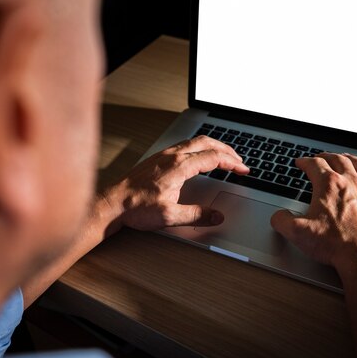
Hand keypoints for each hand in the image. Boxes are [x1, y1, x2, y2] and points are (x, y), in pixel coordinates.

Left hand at [105, 136, 248, 230]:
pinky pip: (184, 145)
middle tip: (239, 160)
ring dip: (213, 146)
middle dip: (227, 150)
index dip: (232, 162)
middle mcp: (172, 156)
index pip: (213, 158)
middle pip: (206, 143)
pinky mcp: (157, 158)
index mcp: (179, 166)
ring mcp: (164, 154)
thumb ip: (196, 215)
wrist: (113, 202)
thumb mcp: (169, 216)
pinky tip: (199, 157)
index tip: (243, 169)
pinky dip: (200, 147)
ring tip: (224, 155)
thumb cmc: (136, 207)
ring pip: (195, 141)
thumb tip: (216, 216)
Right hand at [270, 153, 356, 272]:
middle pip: (339, 160)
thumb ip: (282, 221)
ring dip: (351, 159)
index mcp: (329, 185)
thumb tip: (279, 216)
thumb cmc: (336, 244)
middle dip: (327, 156)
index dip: (305, 161)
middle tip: (321, 157)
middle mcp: (351, 183)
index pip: (315, 165)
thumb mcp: (298, 233)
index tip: (301, 163)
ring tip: (346, 158)